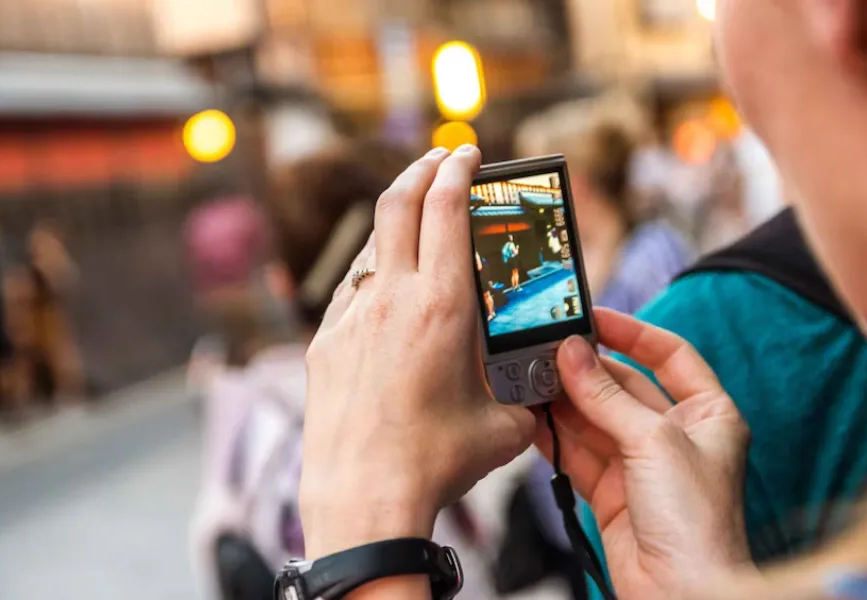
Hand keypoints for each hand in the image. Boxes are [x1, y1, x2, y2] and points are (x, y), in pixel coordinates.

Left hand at [301, 146, 535, 560]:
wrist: (362, 499)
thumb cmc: (435, 463)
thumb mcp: (505, 426)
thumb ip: (527, 394)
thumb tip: (542, 387)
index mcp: (443, 307)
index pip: (447, 208)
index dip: (458, 169)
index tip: (467, 151)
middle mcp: (391, 300)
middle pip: (398, 204)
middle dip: (420, 169)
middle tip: (438, 158)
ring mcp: (350, 318)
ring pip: (371, 247)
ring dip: (395, 223)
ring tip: (415, 224)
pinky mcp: (325, 344)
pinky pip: (351, 292)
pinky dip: (372, 275)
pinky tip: (385, 293)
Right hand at [535, 308, 751, 599]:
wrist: (682, 595)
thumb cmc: (697, 522)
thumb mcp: (653, 441)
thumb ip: (606, 395)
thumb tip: (572, 352)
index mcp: (708, 414)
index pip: (669, 355)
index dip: (633, 332)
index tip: (593, 317)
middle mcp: (674, 435)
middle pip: (623, 385)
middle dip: (585, 369)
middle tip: (546, 350)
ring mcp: (640, 463)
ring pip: (593, 418)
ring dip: (563, 400)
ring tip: (530, 377)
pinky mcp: (610, 490)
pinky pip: (576, 452)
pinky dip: (553, 435)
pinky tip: (531, 416)